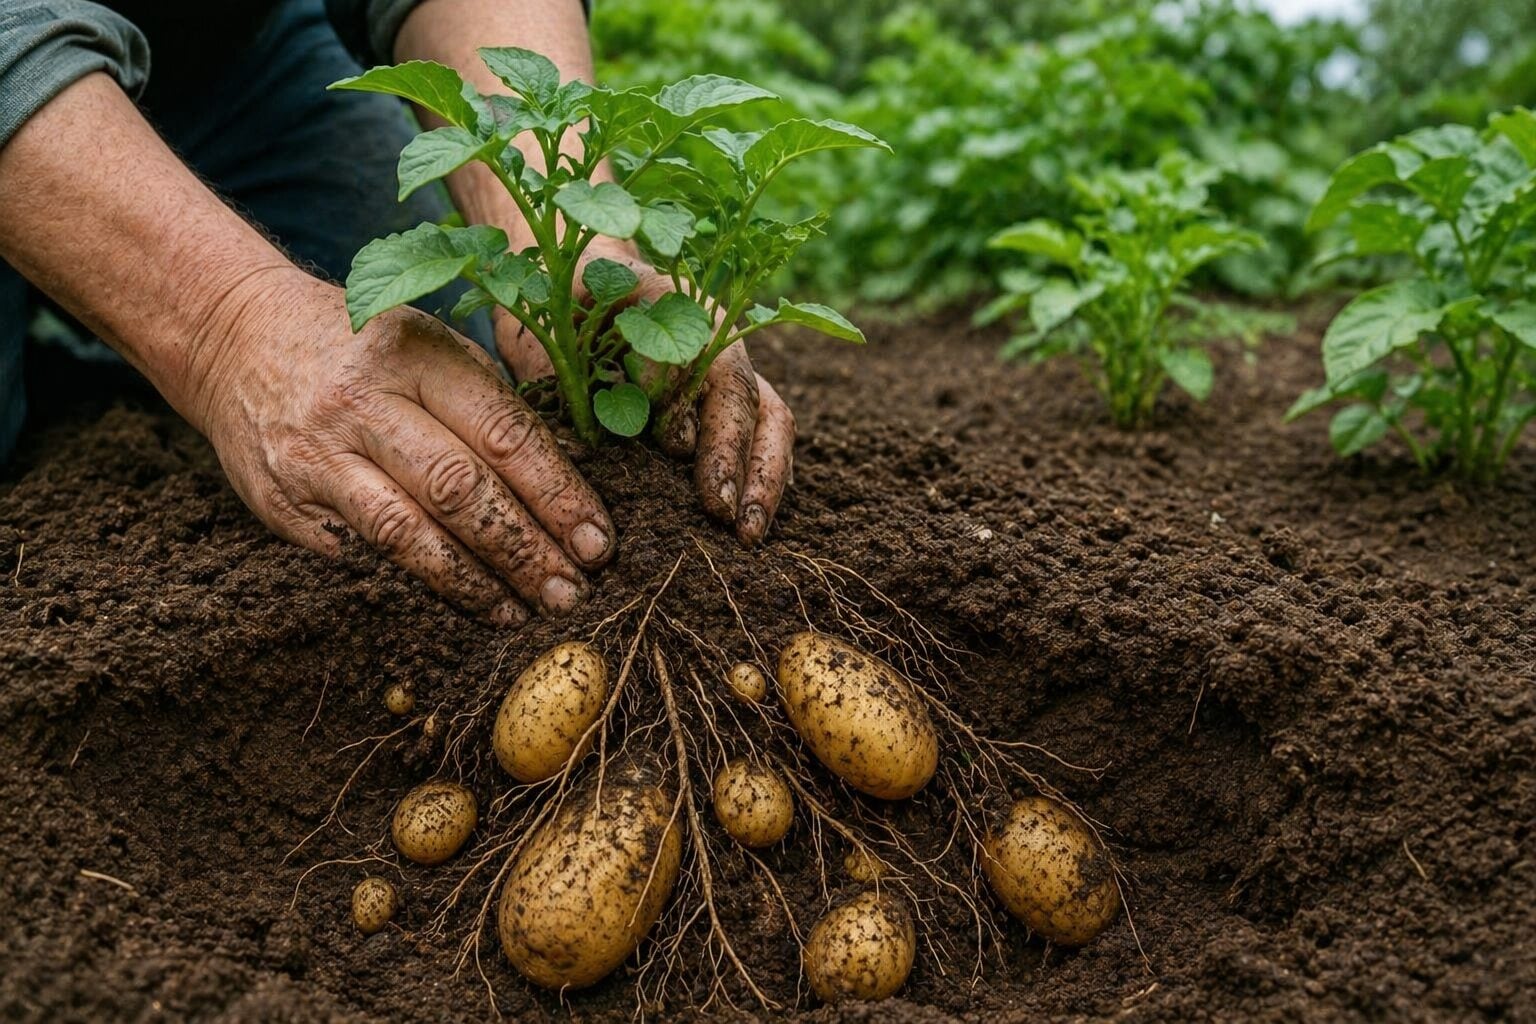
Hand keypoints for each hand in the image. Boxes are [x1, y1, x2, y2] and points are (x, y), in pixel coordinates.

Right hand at [193, 275, 614, 622]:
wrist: (239, 334)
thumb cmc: (368, 348)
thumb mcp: (434, 346)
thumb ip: (495, 406)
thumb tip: (574, 478)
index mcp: (417, 352)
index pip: (504, 433)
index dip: (558, 494)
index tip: (598, 542)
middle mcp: (362, 400)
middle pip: (459, 489)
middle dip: (525, 549)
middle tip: (571, 593)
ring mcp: (317, 453)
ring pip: (405, 532)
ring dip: (473, 583)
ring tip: (521, 613)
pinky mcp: (283, 499)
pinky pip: (357, 554)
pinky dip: (412, 586)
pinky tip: (455, 610)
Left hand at [494, 247, 795, 546]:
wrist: (580, 288)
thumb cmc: (559, 303)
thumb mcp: (554, 316)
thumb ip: (581, 355)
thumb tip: (647, 409)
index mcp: (671, 302)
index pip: (691, 354)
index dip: (685, 403)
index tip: (673, 447)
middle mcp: (714, 335)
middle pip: (743, 393)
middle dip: (733, 454)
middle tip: (718, 509)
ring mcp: (731, 371)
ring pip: (769, 418)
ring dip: (764, 477)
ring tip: (747, 532)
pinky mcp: (732, 405)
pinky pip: (765, 438)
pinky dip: (764, 482)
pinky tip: (749, 525)